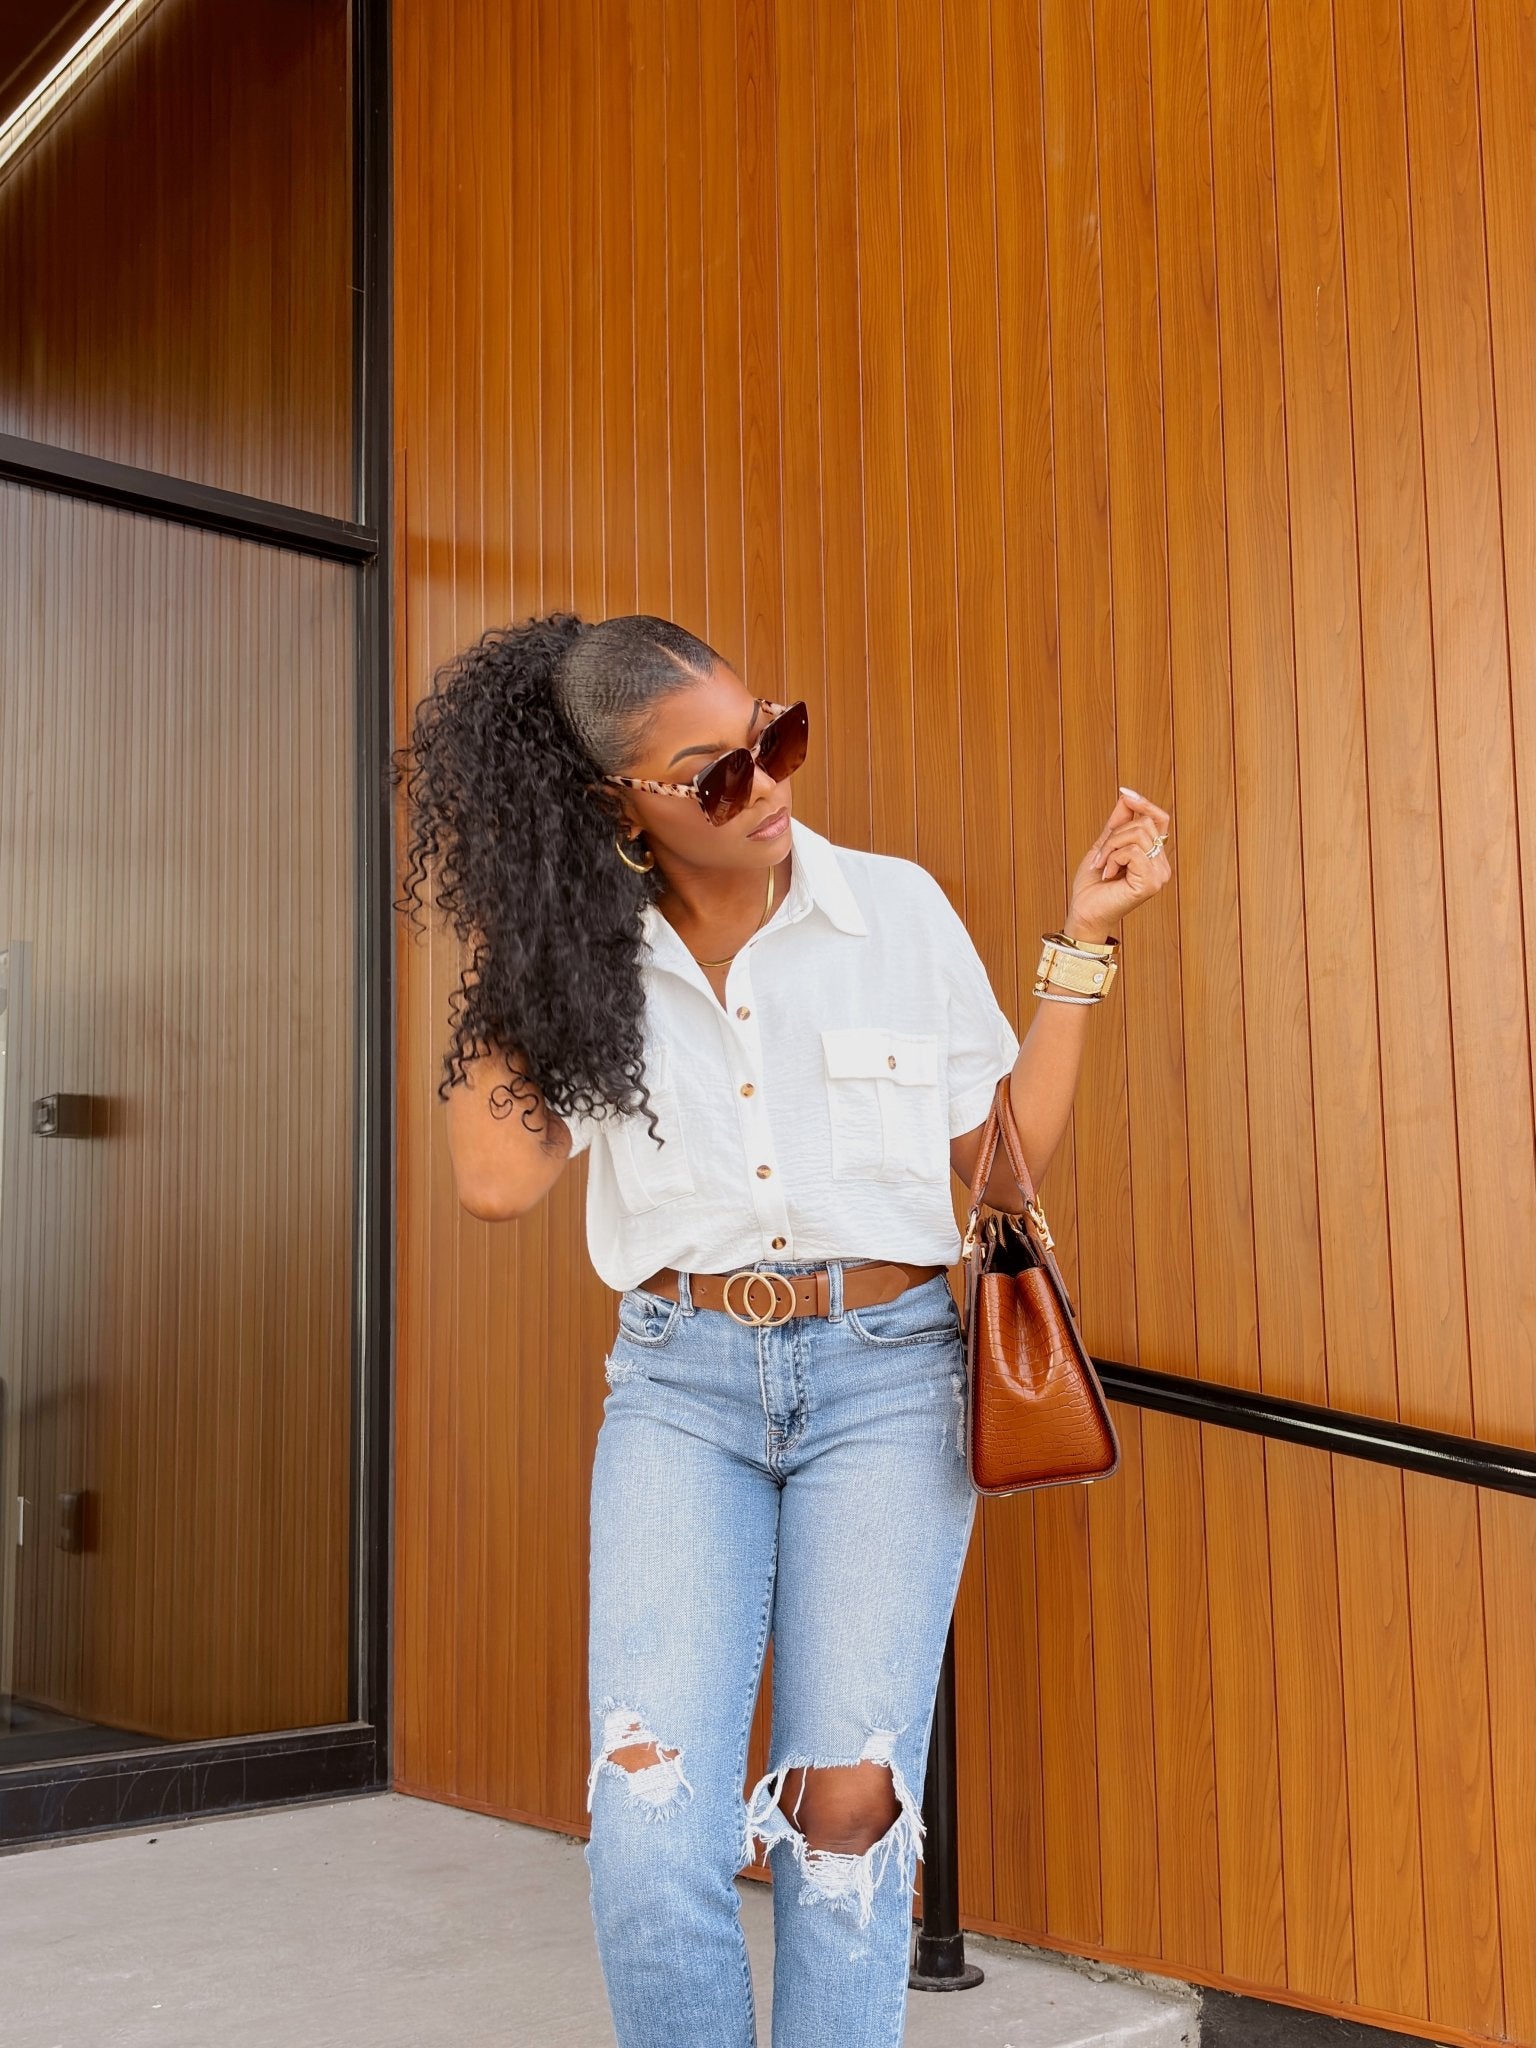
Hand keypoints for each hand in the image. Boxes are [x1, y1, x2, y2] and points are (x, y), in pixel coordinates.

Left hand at [1065, 786, 1172, 938]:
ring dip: (1111, 847)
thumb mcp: (1104, 845)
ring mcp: (1159, 875)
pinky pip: (1133, 851)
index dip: (1144, 803)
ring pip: (1137, 835)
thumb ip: (1118, 822)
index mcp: (1154, 856)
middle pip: (1144, 823)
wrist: (1084, 912)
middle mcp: (1162, 865)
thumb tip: (1127, 795)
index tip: (1125, 792)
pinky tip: (1108, 874)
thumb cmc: (1093, 885)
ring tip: (1103, 865)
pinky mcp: (1151, 882)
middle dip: (1115, 834)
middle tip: (1100, 856)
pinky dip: (1113, 858)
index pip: (1160, 819)